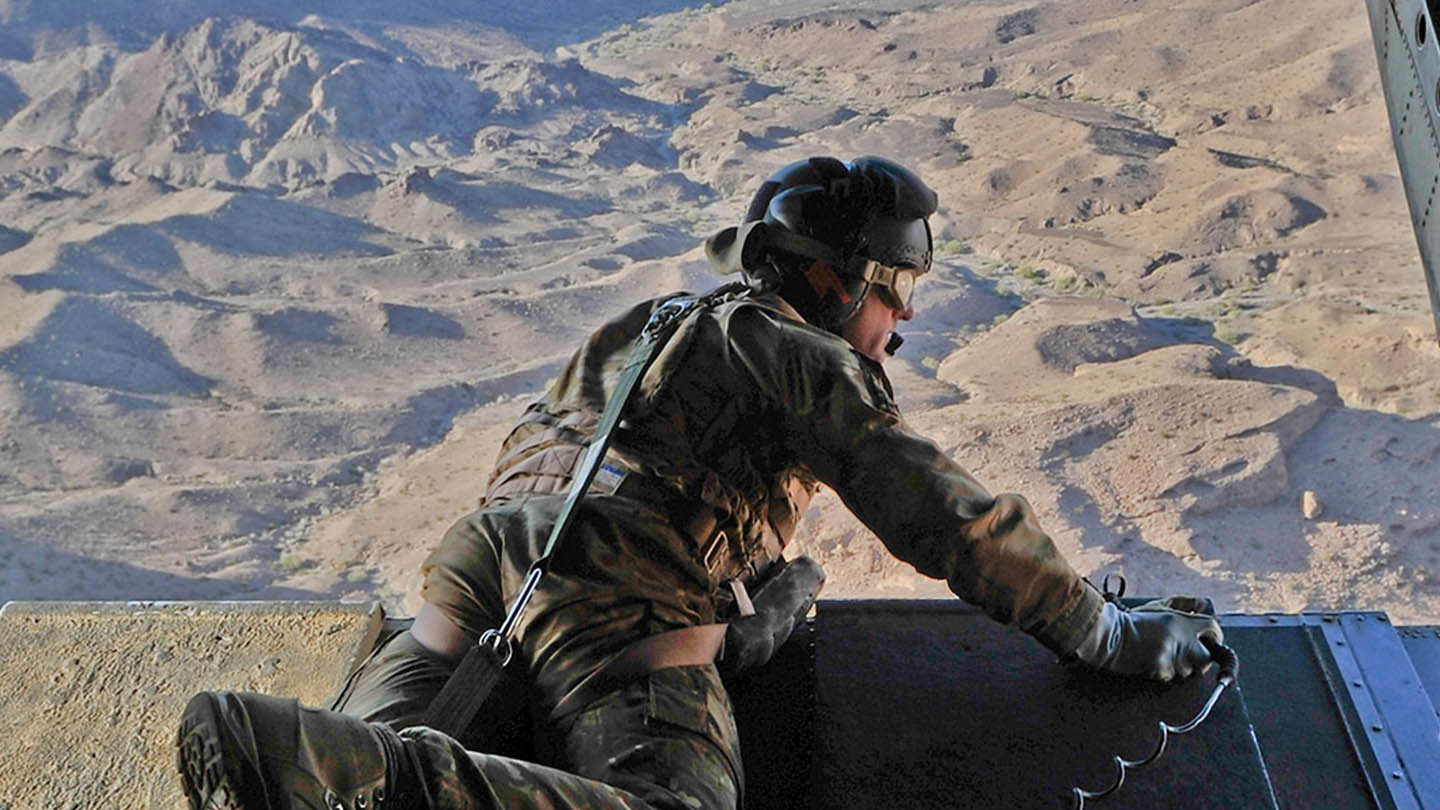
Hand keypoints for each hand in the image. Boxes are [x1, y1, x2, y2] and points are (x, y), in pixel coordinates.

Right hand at [1072, 596, 1222, 681]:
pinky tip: (1156, 663)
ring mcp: (1173, 658)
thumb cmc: (1134, 621)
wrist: (1111, 637)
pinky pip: (1173, 678)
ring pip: (1191, 671)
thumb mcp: (1159, 606)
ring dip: (1183, 667)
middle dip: (1201, 657)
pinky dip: (1167, 673)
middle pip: (1208, 656)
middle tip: (1189, 653)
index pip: (1214, 629)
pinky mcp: (1163, 672)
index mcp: (1182, 622)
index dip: (1213, 635)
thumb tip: (1202, 605)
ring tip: (1166, 656)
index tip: (1207, 639)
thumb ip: (1184, 604)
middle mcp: (1182, 640)